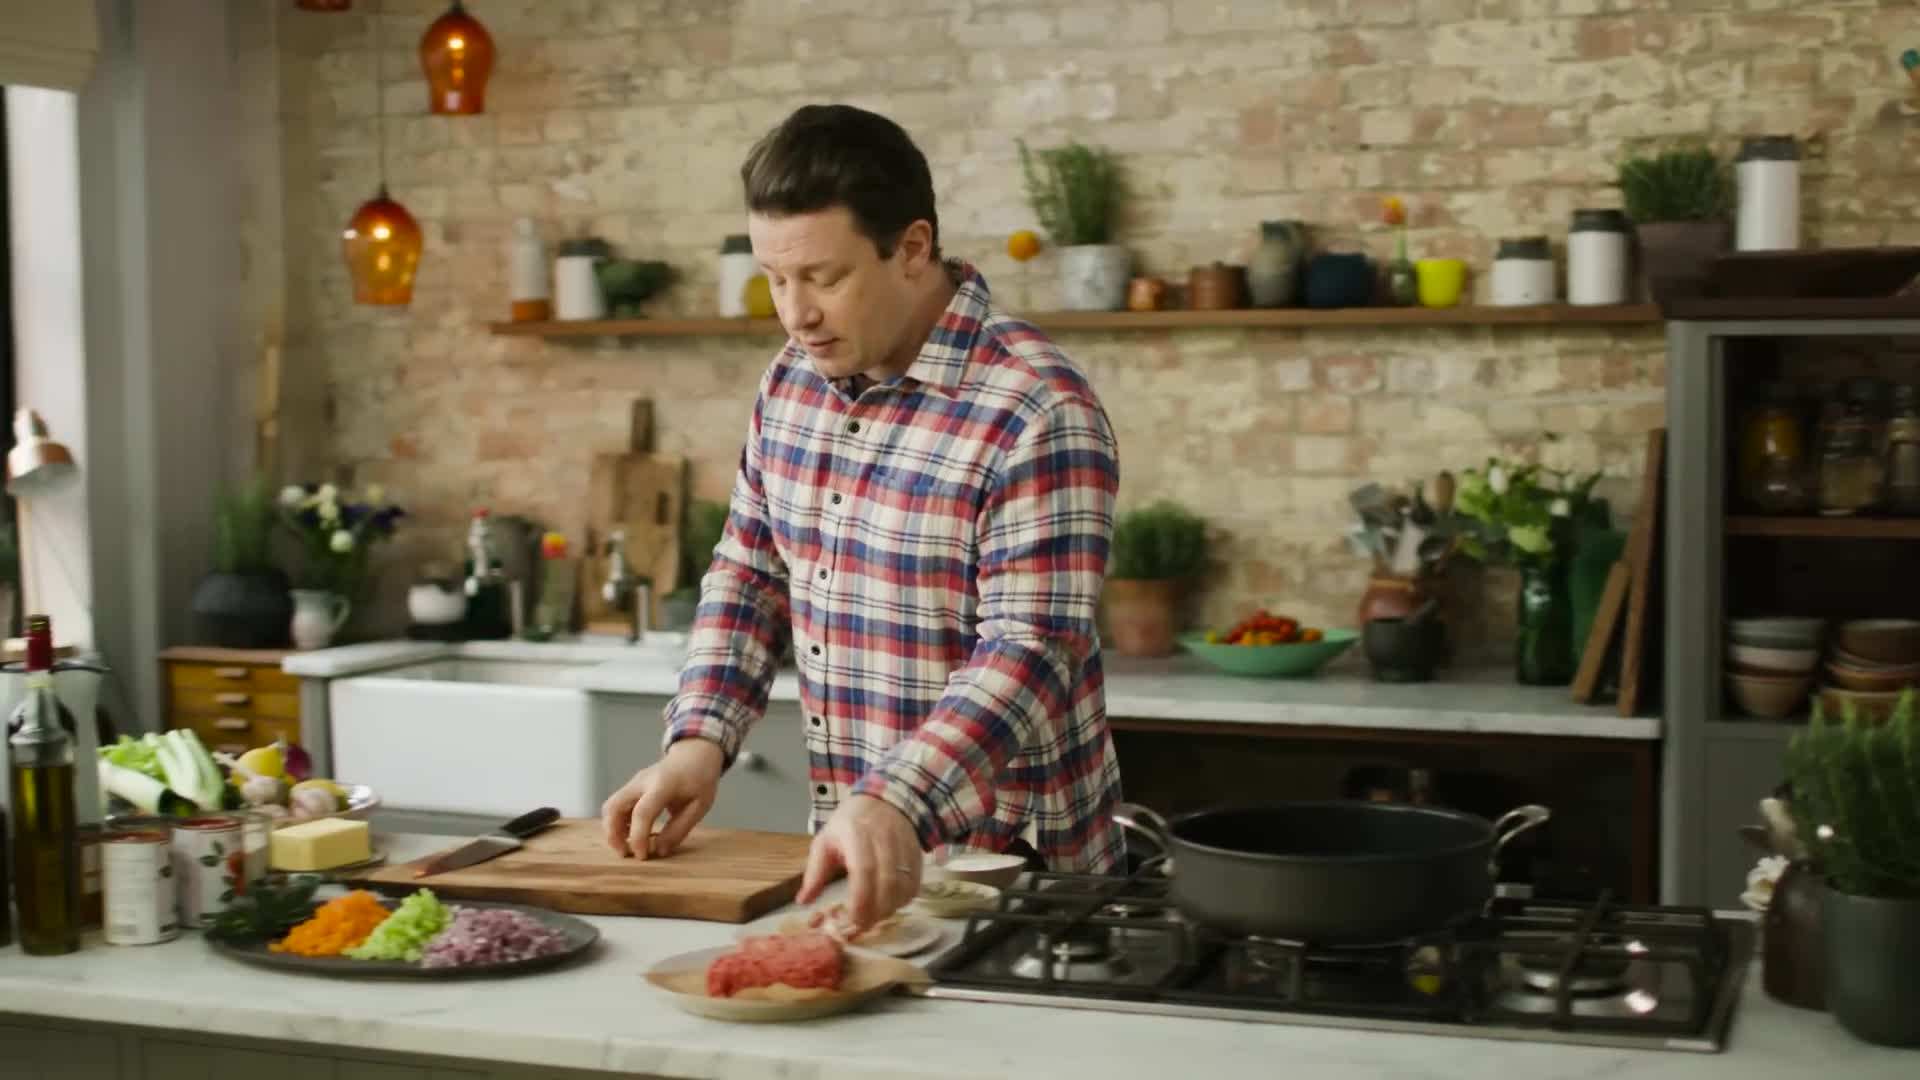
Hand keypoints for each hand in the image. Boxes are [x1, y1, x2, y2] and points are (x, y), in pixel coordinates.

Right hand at [600, 738, 724, 858]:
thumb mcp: (699, 806)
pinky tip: (629, 834)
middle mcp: (642, 782)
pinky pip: (616, 805)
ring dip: (612, 829)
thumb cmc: (700, 780)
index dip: (638, 837)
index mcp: (663, 785)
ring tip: (626, 847)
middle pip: (614, 806)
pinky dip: (617, 822)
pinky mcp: (631, 787)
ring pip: (610, 806)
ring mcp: (634, 783)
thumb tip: (660, 851)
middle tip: (625, 854)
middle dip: (613, 834)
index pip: (642, 812)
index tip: (642, 856)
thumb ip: (679, 829)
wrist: (694, 755)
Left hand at [797, 794, 921, 931]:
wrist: (885, 801)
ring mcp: (905, 847)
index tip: (850, 920)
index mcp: (857, 834)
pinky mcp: (918, 855)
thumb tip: (803, 902)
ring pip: (903, 888)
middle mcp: (885, 839)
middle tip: (860, 927)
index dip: (860, 900)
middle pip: (887, 883)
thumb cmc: (850, 824)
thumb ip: (815, 872)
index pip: (864, 870)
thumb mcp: (825, 840)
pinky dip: (902, 902)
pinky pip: (914, 886)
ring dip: (889, 910)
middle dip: (875, 912)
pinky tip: (888, 906)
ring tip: (873, 917)